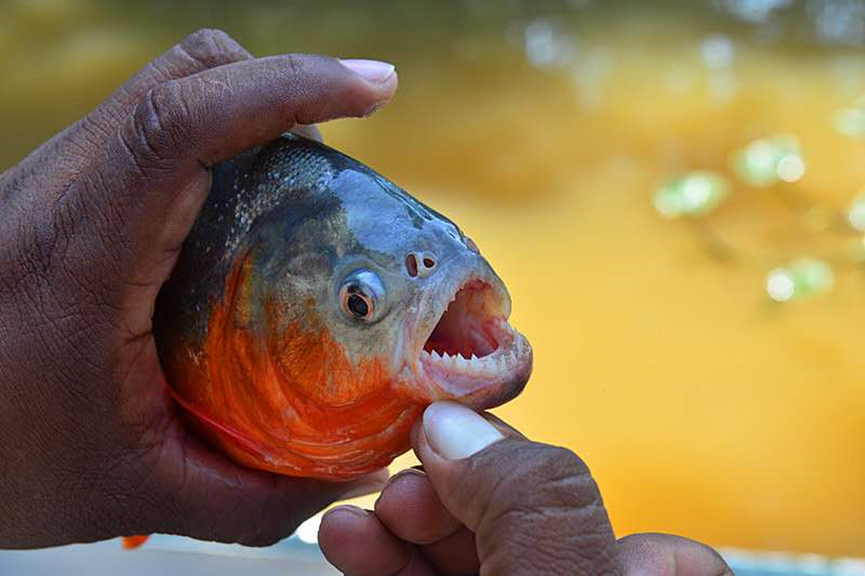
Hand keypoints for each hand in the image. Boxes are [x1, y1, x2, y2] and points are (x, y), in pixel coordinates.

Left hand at [0, 29, 396, 547]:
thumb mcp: (137, 496)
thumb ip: (257, 494)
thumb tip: (353, 467)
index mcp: (76, 261)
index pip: (179, 123)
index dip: (287, 86)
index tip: (371, 86)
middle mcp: (56, 196)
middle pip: (185, 77)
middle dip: (286, 90)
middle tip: (344, 153)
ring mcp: (51, 182)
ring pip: (168, 90)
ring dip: (251, 110)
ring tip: (306, 181)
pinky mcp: (57, 189)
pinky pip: (150, 128)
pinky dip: (217, 138)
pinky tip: (243, 206)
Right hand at [319, 402, 730, 574]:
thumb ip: (532, 504)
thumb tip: (457, 423)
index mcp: (650, 575)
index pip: (567, 491)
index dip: (489, 464)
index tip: (425, 447)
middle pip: (505, 519)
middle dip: (432, 496)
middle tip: (384, 493)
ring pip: (467, 554)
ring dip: (396, 533)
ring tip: (347, 522)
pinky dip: (393, 567)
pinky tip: (354, 545)